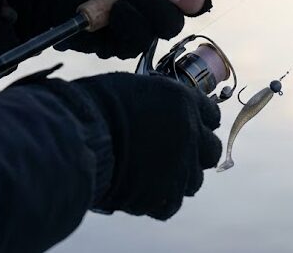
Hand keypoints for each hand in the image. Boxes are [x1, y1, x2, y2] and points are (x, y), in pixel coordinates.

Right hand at [72, 73, 221, 218]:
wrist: (80, 133)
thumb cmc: (96, 104)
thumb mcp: (135, 88)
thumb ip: (157, 103)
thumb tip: (155, 112)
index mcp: (184, 102)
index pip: (212, 115)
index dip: (201, 122)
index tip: (190, 127)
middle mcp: (190, 134)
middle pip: (211, 151)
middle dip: (196, 154)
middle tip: (176, 155)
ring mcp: (179, 166)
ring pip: (194, 181)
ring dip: (178, 179)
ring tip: (154, 177)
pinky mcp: (162, 194)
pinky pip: (170, 205)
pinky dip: (159, 201)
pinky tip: (143, 194)